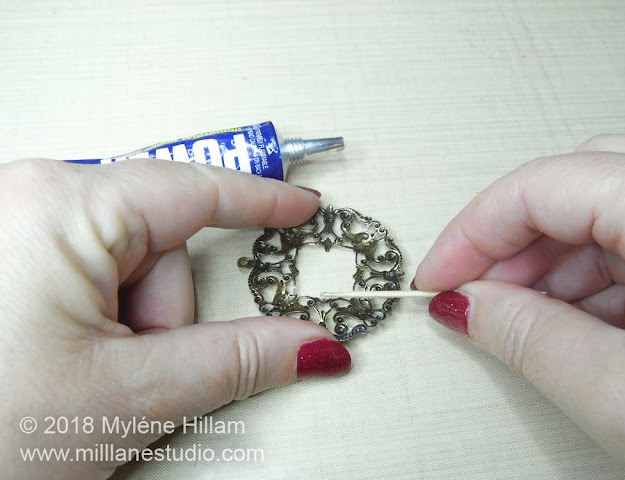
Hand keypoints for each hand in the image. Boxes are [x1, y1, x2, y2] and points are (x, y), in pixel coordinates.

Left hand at [0, 159, 350, 479]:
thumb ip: (235, 361)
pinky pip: (88, 276)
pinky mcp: (6, 259)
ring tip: (78, 377)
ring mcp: (13, 227)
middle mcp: (30, 198)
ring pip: (123, 270)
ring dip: (127, 329)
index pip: (195, 190)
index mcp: (61, 206)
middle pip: (156, 247)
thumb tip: (311, 345)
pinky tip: (60, 361)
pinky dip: (99, 322)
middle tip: (129, 371)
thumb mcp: (126, 394)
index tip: (302, 206)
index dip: (260, 201)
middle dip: (161, 317)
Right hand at [413, 134, 624, 473]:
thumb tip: (467, 305)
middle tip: (475, 298)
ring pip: (607, 213)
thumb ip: (530, 340)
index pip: (544, 185)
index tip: (438, 276)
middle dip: (510, 243)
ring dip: (550, 265)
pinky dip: (594, 279)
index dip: (473, 229)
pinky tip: (578, 326)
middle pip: (575, 186)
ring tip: (525, 323)